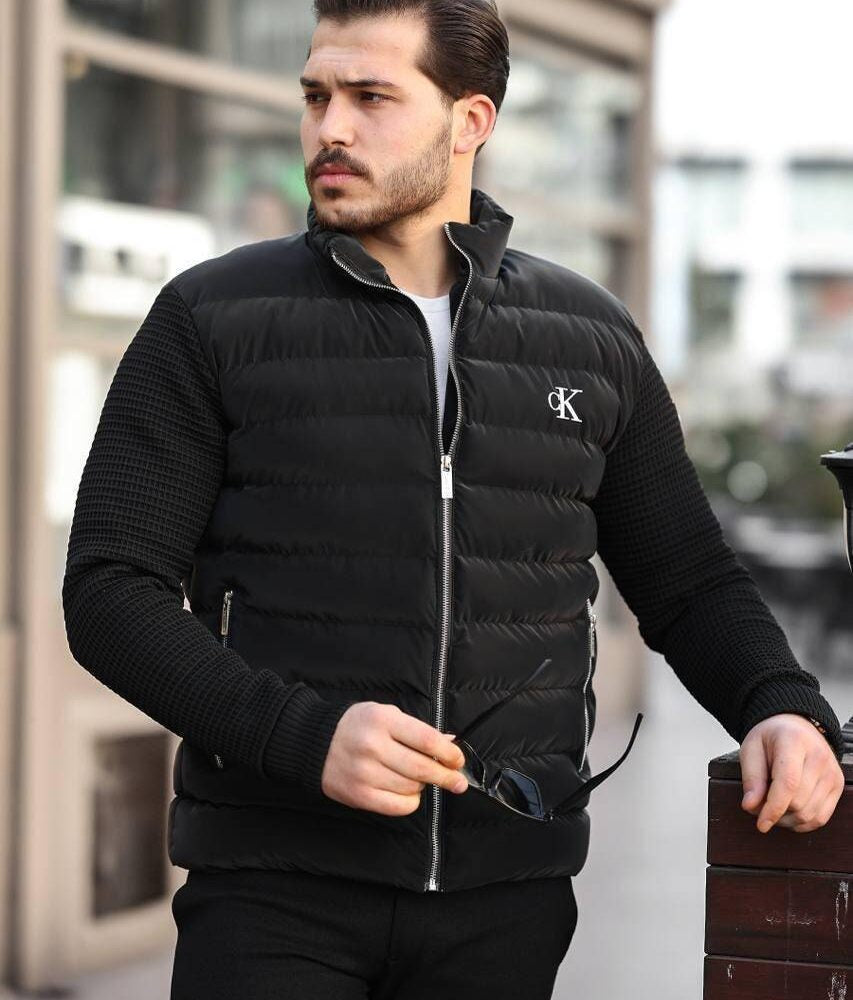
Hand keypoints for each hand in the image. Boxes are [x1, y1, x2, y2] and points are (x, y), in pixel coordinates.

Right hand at [320, 702, 467, 814]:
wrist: (314, 742)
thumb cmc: (357, 725)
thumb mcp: (386, 715)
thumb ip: (417, 730)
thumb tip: (450, 742)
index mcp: (383, 720)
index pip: (427, 740)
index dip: (449, 753)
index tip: (458, 760)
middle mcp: (373, 746)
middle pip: (422, 768)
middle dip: (446, 776)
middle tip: (458, 782)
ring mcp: (365, 773)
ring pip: (412, 788)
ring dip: (423, 785)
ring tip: (419, 778)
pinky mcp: (359, 795)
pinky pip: (398, 806)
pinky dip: (411, 801)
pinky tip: (409, 792)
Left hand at [739, 713, 843, 833]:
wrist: (794, 726)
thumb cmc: (770, 738)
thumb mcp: (751, 749)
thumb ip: (751, 777)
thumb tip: (750, 806)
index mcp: (794, 741)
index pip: (788, 783)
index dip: (773, 808)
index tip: (761, 824)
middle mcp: (819, 757)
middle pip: (799, 802)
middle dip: (775, 812)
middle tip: (759, 803)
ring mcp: (832, 772)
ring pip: (810, 814)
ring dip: (787, 820)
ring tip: (773, 806)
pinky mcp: (838, 785)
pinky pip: (821, 817)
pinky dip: (802, 823)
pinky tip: (788, 814)